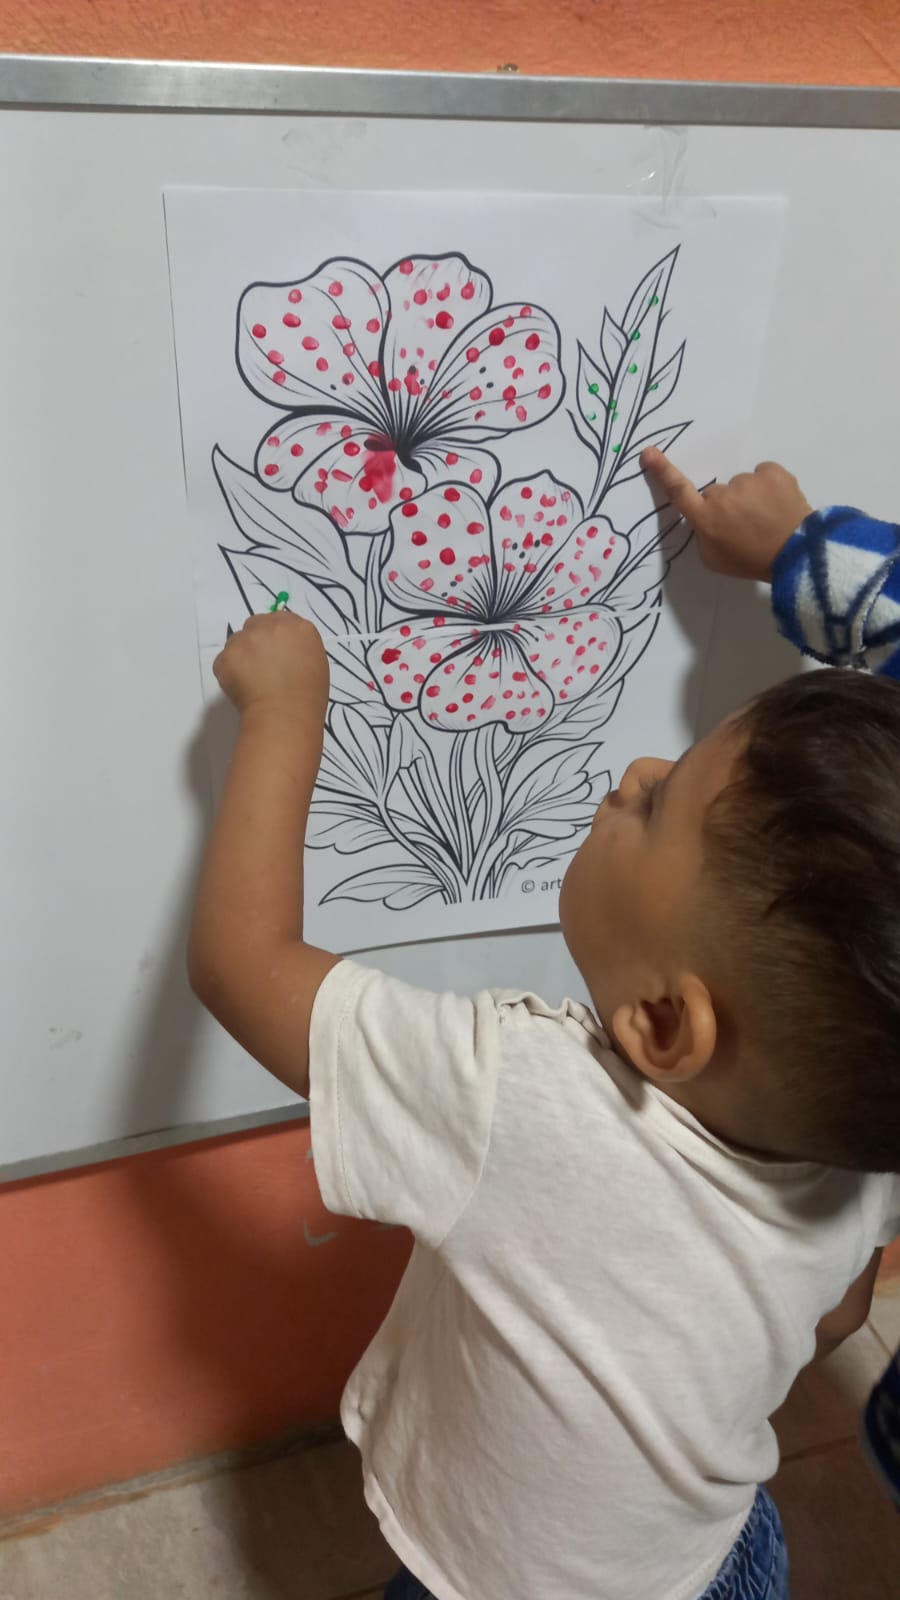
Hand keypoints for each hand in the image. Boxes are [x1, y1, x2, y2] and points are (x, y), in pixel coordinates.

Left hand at [213, 612, 329, 718]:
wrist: (285, 715)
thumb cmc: (307, 697)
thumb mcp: (315, 663)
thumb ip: (298, 647)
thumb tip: (283, 650)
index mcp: (298, 627)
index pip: (280, 620)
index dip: (275, 637)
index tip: (275, 653)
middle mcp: (270, 625)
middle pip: (255, 624)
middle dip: (256, 641)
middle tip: (261, 666)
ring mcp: (245, 639)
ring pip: (237, 641)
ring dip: (241, 655)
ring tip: (252, 681)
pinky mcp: (226, 655)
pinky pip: (224, 660)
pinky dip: (230, 673)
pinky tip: (242, 689)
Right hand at [641, 447, 812, 581]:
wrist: (797, 555)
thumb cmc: (751, 561)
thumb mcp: (714, 560)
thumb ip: (703, 536)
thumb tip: (706, 518)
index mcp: (706, 518)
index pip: (678, 491)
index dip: (662, 471)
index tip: (649, 453)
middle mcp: (722, 496)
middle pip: (717, 493)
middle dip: (727, 505)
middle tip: (747, 526)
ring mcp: (748, 481)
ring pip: (742, 485)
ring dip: (751, 497)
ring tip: (767, 518)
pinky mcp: (772, 472)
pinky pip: (763, 475)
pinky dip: (769, 486)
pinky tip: (778, 505)